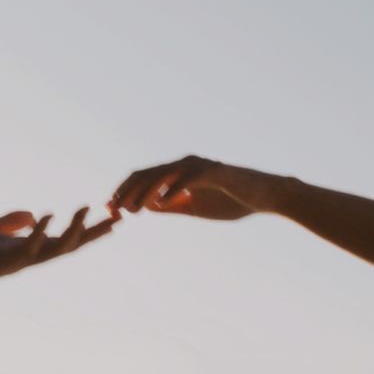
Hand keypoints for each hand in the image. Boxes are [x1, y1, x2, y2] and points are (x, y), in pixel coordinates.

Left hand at [0, 208, 118, 296]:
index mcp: (20, 250)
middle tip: (116, 218)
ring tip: (84, 209)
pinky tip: (46, 216)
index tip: (112, 219)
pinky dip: (36, 235)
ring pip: (49, 251)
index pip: (61, 241)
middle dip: (90, 234)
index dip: (87, 231)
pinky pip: (21, 250)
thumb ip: (8, 224)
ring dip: (68, 232)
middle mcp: (20, 259)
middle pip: (65, 248)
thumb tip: (32, 215)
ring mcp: (8, 263)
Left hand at [110, 156, 275, 219]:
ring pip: (164, 175)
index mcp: (179, 173)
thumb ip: (171, 205)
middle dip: (127, 191)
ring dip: (145, 191)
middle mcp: (185, 164)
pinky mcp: (215, 172)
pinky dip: (174, 190)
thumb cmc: (231, 201)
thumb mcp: (194, 207)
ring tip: (131, 208)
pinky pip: (189, 179)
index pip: (144, 179)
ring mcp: (199, 166)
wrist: (265, 197)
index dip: (124, 191)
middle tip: (113, 208)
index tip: (109, 208)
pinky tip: (160, 203)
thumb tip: (145, 206)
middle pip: (148, 174)